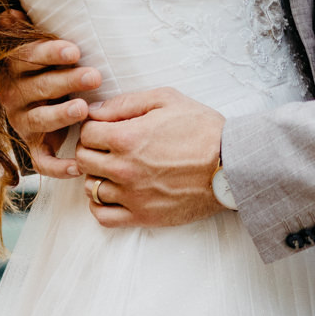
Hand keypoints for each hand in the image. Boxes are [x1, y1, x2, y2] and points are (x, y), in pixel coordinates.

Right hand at [0, 23, 100, 179]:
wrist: (36, 101)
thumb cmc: (46, 67)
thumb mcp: (37, 47)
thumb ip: (23, 31)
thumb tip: (8, 13)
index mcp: (15, 68)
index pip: (29, 58)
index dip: (50, 54)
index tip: (74, 50)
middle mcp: (14, 96)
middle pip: (40, 88)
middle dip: (68, 81)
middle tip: (95, 76)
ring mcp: (23, 122)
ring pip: (40, 120)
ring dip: (61, 116)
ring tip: (83, 110)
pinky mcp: (33, 146)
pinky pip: (42, 160)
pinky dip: (58, 166)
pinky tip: (77, 165)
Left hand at [73, 88, 226, 228]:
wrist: (231, 164)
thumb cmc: (202, 129)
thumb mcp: (167, 99)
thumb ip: (127, 103)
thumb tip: (95, 111)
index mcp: (127, 137)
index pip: (86, 133)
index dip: (94, 127)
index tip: (105, 128)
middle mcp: (123, 168)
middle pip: (83, 160)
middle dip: (92, 149)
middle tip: (107, 147)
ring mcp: (131, 195)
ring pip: (90, 188)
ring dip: (97, 176)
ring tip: (113, 169)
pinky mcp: (142, 215)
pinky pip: (102, 216)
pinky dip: (100, 205)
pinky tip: (112, 193)